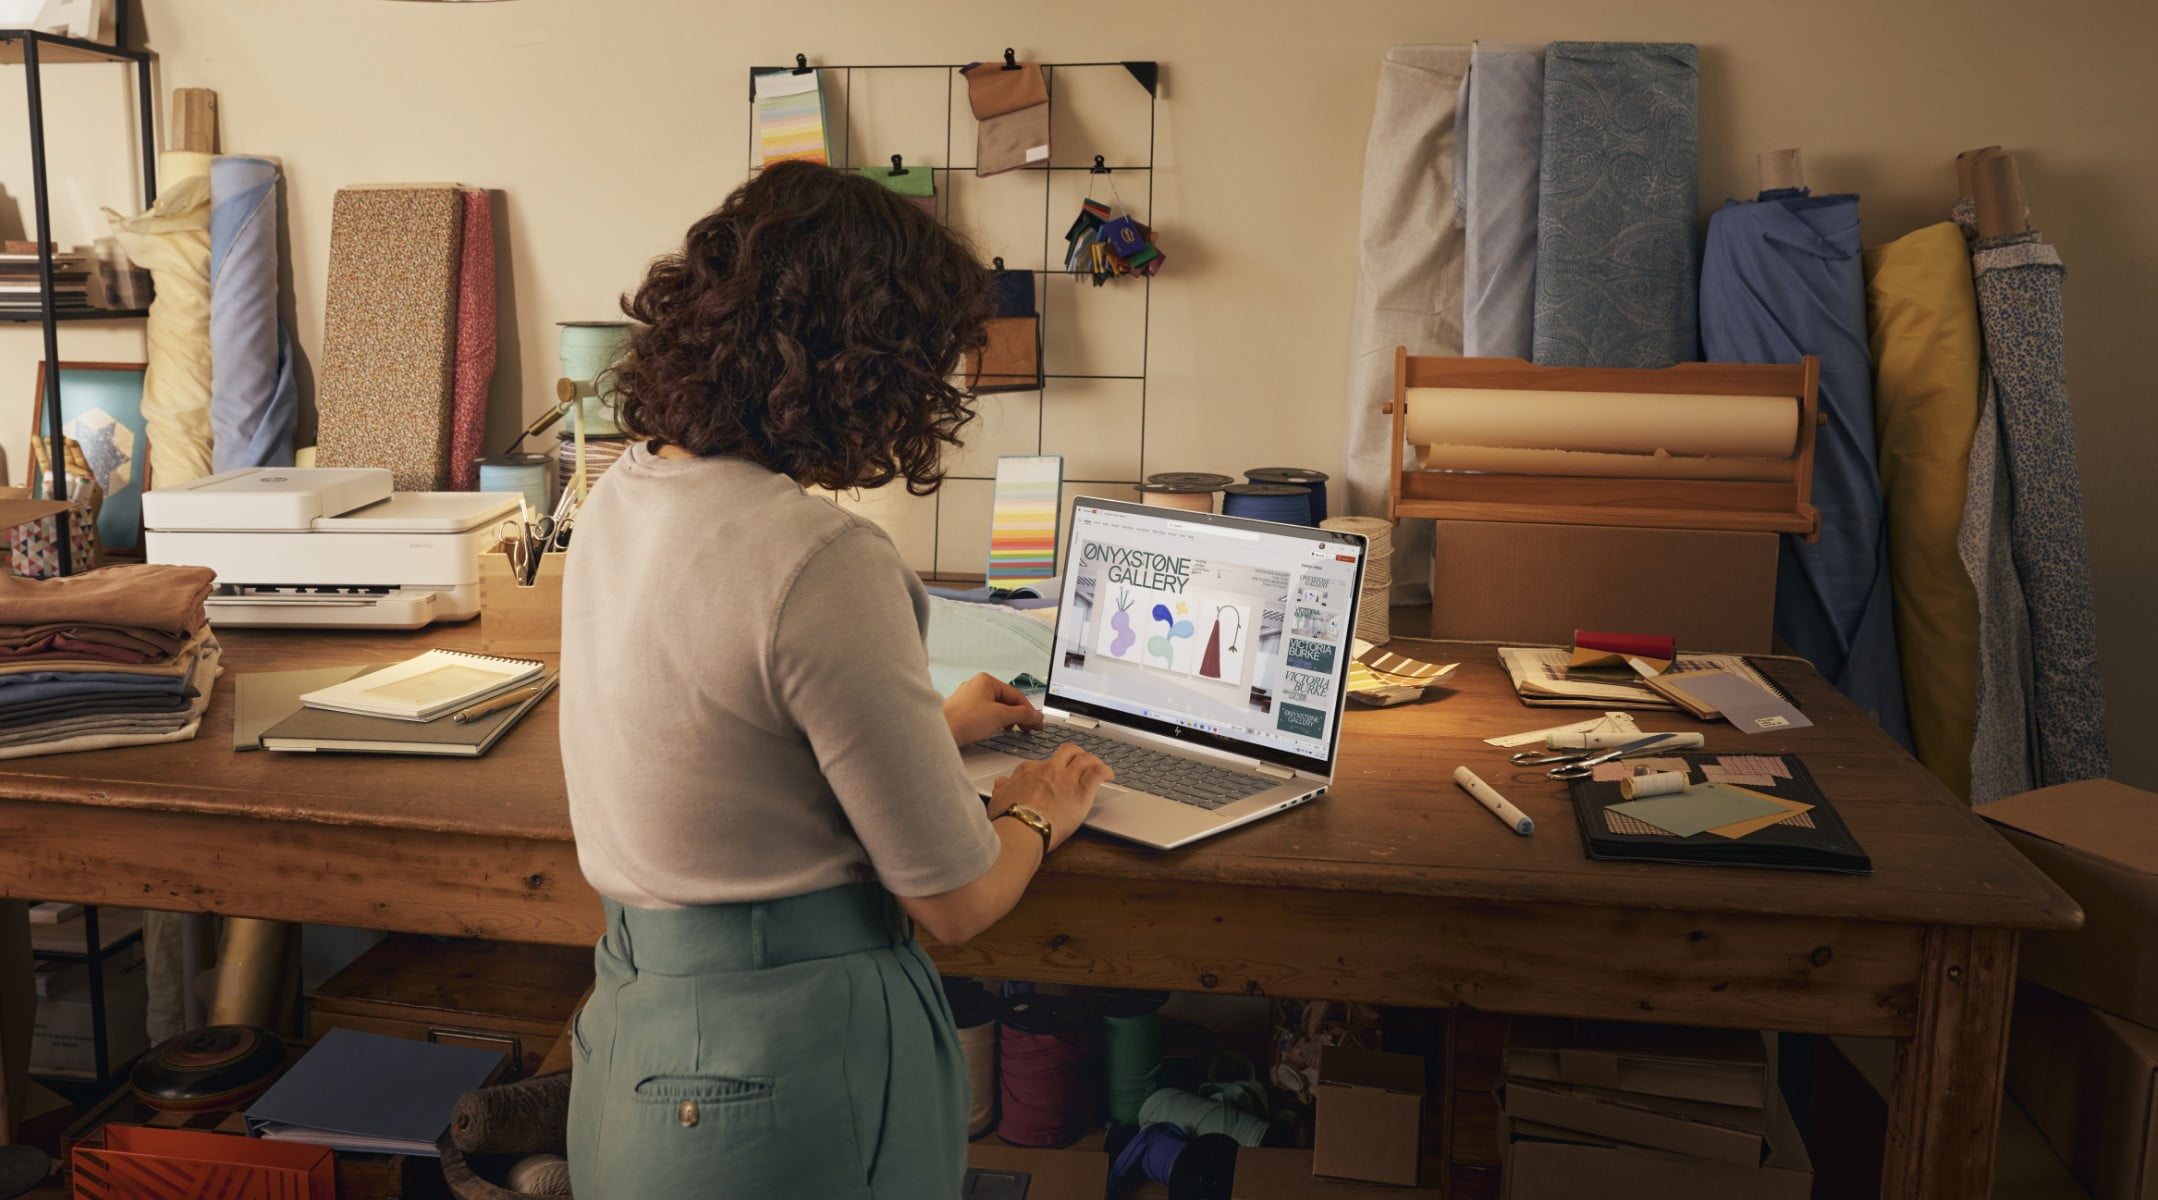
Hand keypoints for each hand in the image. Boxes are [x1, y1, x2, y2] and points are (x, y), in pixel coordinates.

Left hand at [944, 672, 1042, 746]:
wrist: (940, 733)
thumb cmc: (963, 720)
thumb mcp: (1000, 716)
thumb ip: (1022, 715)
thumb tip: (1036, 715)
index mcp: (987, 681)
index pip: (1016, 695)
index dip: (1030, 711)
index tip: (1037, 723)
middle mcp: (977, 686)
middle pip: (1007, 701)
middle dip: (1019, 716)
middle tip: (1029, 729)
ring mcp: (969, 698)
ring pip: (996, 708)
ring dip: (1008, 720)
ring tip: (1015, 730)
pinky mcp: (964, 711)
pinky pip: (986, 714)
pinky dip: (995, 722)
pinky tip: (998, 730)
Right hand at [991, 743, 1112, 852]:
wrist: (1021, 829)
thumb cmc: (1009, 818)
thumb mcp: (998, 799)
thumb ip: (1002, 788)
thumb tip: (1001, 783)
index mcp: (1029, 770)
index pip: (1042, 762)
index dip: (1050, 768)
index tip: (1054, 774)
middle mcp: (1049, 769)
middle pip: (1067, 751)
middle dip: (1076, 754)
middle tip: (1080, 761)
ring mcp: (1066, 778)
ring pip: (1085, 758)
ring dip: (1093, 761)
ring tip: (1098, 767)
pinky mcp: (1081, 791)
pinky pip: (1098, 772)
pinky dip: (1105, 771)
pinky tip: (1108, 775)